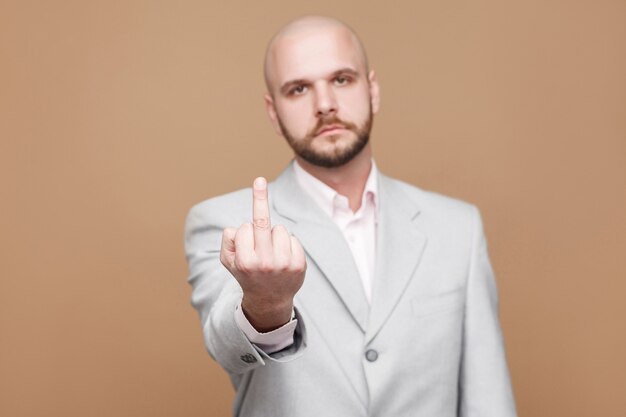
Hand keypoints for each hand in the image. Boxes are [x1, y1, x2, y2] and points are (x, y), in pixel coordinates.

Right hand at [220, 177, 305, 331]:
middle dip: (259, 197)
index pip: (245, 228)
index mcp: (245, 261)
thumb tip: (238, 228)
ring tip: (272, 253)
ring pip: (279, 229)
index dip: (244, 231)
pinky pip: (292, 238)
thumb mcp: (229, 262)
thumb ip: (227, 243)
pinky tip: (283, 258)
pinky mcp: (299, 264)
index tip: (244, 236)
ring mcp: (284, 264)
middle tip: (259, 179)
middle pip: (261, 222)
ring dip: (274, 235)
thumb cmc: (247, 274)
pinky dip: (287, 243)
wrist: (270, 300)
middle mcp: (265, 263)